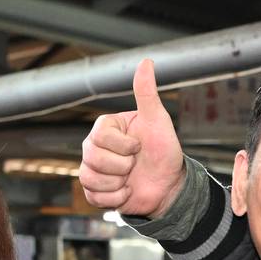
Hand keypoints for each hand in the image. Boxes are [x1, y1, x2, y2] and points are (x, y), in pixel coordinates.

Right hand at [79, 59, 188, 218]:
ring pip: (91, 178)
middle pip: (93, 157)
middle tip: (135, 164)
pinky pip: (94, 196)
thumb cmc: (164, 150)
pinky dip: (115, 198)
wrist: (169, 185)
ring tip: (131, 178)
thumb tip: (146, 62)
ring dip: (118, 183)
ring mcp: (92, 169)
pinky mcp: (94, 191)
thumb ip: (146, 93)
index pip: (100, 136)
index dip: (123, 146)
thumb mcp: (157, 120)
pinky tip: (127, 191)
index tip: (139, 146)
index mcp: (106, 128)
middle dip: (122, 165)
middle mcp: (94, 147)